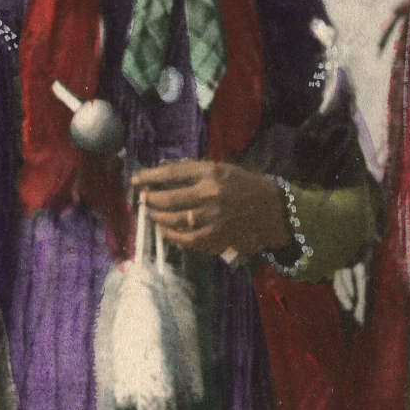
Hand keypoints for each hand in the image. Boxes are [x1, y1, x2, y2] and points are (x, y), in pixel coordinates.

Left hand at [131, 160, 290, 258]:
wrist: (274, 210)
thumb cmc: (246, 185)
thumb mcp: (224, 169)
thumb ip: (196, 171)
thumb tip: (165, 173)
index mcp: (212, 173)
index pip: (172, 173)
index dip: (150, 177)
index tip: (135, 180)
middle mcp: (210, 194)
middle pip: (169, 198)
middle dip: (151, 199)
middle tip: (142, 200)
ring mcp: (213, 218)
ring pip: (174, 220)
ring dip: (158, 218)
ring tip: (151, 215)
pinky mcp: (217, 237)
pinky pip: (187, 240)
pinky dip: (172, 236)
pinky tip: (164, 232)